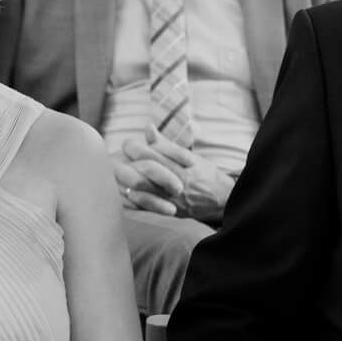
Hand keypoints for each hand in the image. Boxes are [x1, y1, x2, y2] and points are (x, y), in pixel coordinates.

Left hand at [114, 127, 232, 220]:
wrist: (225, 200)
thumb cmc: (206, 175)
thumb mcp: (190, 156)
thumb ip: (166, 144)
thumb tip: (148, 128)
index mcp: (184, 166)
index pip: (156, 153)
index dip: (138, 147)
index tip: (127, 143)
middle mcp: (179, 181)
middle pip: (150, 168)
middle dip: (131, 161)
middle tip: (117, 157)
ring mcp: (176, 198)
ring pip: (148, 187)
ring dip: (129, 179)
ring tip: (117, 172)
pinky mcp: (173, 212)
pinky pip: (150, 206)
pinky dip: (136, 199)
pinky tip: (125, 193)